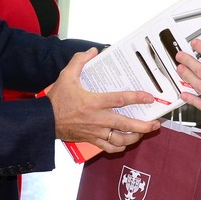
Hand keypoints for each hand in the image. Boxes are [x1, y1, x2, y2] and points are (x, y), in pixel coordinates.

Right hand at [45, 48, 159, 153]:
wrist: (44, 121)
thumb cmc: (57, 100)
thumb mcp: (66, 76)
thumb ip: (79, 61)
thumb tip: (92, 51)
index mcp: (94, 102)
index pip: (120, 100)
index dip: (137, 98)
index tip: (149, 97)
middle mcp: (98, 119)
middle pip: (126, 124)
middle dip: (144, 125)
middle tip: (156, 123)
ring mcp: (96, 131)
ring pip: (121, 139)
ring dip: (135, 137)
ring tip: (144, 132)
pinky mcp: (92, 140)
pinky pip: (109, 147)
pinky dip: (120, 147)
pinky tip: (126, 143)